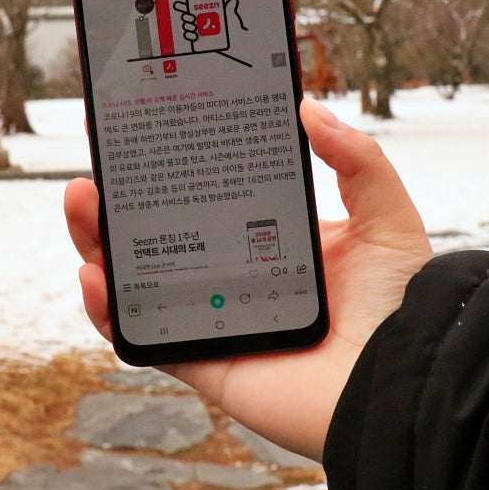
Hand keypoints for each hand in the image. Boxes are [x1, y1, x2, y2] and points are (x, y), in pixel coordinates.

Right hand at [63, 97, 432, 460]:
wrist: (407, 383)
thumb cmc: (401, 305)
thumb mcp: (384, 215)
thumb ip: (355, 159)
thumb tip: (309, 106)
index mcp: (266, 239)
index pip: (204, 195)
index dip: (168, 165)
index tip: (140, 128)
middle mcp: (231, 274)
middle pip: (157, 232)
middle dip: (118, 198)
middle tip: (99, 159)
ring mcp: (212, 316)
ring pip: (136, 277)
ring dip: (97, 241)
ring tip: (82, 201)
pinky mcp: (203, 360)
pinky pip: (144, 336)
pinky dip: (108, 312)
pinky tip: (94, 276)